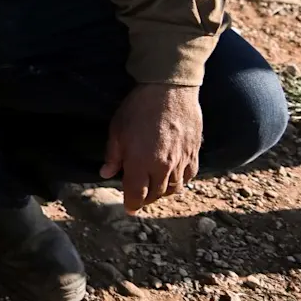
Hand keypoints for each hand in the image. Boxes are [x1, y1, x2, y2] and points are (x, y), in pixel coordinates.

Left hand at [100, 83, 202, 213]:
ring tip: (154, 189)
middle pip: (155, 194)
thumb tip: (106, 173)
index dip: (132, 204)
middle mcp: (163, 167)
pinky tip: (174, 179)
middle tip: (139, 198)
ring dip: (163, 192)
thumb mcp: (117, 130)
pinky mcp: (194, 153)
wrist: (169, 90)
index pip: (136, 194)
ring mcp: (181, 161)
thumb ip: (113, 155)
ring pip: (174, 188)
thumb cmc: (138, 108)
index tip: (129, 209)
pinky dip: (180, 182)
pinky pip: (189, 176)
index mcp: (140, 163)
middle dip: (146, 199)